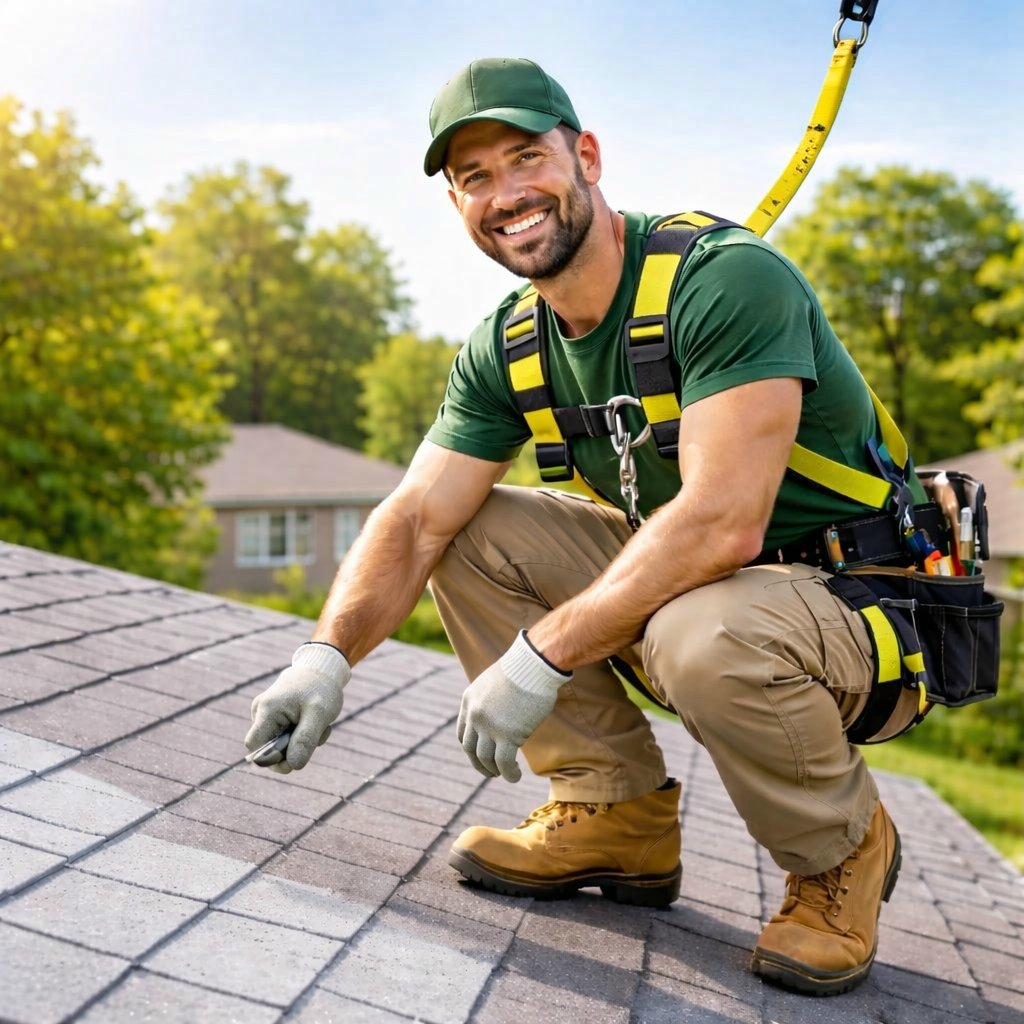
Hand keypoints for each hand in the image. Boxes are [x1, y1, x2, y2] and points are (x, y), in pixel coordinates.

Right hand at [245, 643, 349, 771]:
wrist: (322, 669)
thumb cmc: (321, 689)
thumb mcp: (319, 714)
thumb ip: (305, 740)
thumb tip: (292, 766)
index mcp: (267, 710)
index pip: (254, 747)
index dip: (271, 760)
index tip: (295, 758)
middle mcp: (260, 711)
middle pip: (267, 748)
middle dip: (292, 750)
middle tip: (316, 737)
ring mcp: (265, 713)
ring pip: (278, 743)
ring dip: (300, 741)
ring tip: (318, 725)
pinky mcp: (273, 715)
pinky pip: (283, 736)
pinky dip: (300, 734)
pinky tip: (313, 722)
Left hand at [457, 630, 570, 782]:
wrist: (534, 664)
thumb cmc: (523, 670)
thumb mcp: (496, 683)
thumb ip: (491, 701)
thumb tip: (500, 716)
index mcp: (469, 699)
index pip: (463, 733)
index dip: (471, 748)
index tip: (481, 756)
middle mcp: (475, 714)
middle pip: (470, 748)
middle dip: (479, 764)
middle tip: (490, 771)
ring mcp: (489, 726)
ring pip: (485, 758)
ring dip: (494, 771)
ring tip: (507, 775)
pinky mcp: (508, 735)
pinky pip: (503, 763)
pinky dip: (508, 773)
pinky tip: (515, 777)